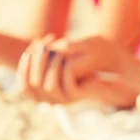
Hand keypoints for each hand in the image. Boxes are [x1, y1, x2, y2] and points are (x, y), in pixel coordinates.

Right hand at [17, 35, 139, 106]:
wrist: (114, 70)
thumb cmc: (91, 59)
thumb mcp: (67, 53)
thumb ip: (50, 54)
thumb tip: (32, 48)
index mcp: (45, 89)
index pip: (25, 80)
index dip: (26, 62)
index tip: (36, 41)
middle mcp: (51, 96)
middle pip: (31, 83)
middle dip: (36, 61)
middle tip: (43, 43)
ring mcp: (62, 97)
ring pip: (46, 85)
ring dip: (48, 65)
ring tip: (55, 48)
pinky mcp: (75, 94)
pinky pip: (62, 84)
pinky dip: (61, 68)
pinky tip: (65, 53)